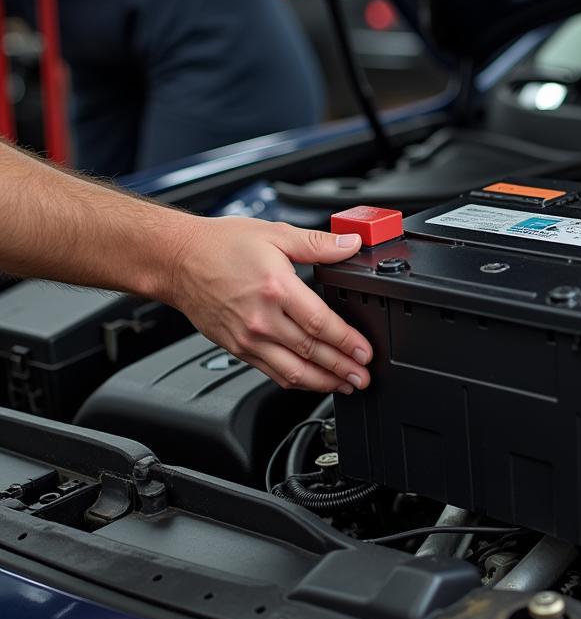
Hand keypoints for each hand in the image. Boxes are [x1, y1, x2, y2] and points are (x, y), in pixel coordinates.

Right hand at [165, 216, 372, 393]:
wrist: (176, 259)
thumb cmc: (220, 245)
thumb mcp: (275, 233)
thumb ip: (317, 243)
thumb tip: (351, 244)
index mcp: (276, 288)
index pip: (320, 324)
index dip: (347, 342)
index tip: (365, 352)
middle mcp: (261, 318)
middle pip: (311, 352)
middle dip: (342, 368)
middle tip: (364, 376)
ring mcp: (248, 337)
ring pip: (292, 371)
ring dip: (323, 382)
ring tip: (345, 385)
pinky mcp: (237, 348)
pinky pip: (271, 372)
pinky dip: (296, 381)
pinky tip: (312, 381)